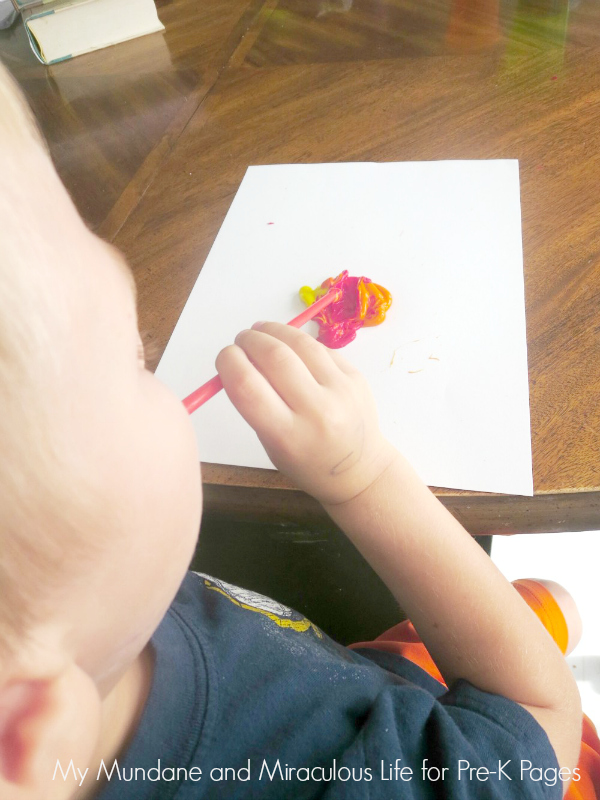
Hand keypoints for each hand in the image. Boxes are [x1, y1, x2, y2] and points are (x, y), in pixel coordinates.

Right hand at [215, 322, 395, 505]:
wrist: (359, 470)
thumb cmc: (307, 462)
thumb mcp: (271, 443)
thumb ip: (255, 403)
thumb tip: (241, 359)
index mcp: (288, 436)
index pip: (247, 386)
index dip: (229, 363)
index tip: (225, 357)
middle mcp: (317, 411)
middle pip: (273, 357)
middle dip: (250, 341)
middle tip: (241, 340)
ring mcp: (341, 390)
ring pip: (300, 343)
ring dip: (273, 331)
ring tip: (261, 330)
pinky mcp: (355, 376)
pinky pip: (320, 348)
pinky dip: (299, 342)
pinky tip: (290, 345)